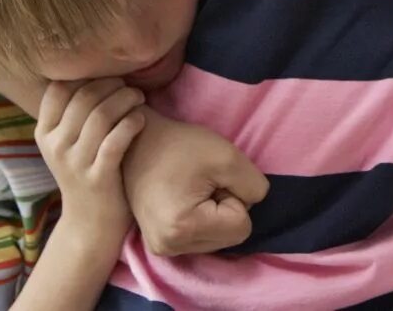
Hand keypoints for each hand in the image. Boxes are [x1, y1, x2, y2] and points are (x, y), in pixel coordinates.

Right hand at [35, 79, 145, 246]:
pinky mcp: (97, 177)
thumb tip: (98, 71)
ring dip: (127, 100)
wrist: (90, 223)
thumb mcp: (69, 142)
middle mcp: (55, 145)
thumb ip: (75, 112)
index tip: (109, 78)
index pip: (59, 88)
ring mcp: (74, 162)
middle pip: (85, 96)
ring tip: (139, 99)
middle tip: (131, 87)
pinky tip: (141, 119)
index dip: (88, 76)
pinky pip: (115, 140)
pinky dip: (131, 123)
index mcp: (44, 132)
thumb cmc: (87, 171)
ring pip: (101, 115)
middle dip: (114, 84)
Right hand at [121, 111, 269, 255]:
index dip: (235, 198)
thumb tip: (256, 203)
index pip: (242, 227)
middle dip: (226, 207)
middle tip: (203, 182)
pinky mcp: (159, 243)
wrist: (137, 144)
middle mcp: (169, 247)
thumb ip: (254, 185)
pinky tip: (184, 199)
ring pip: (218, 239)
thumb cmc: (181, 146)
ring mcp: (161, 248)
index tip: (212, 179)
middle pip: (230, 236)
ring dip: (214, 213)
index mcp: (183, 229)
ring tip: (191, 189)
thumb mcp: (228, 156)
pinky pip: (201, 238)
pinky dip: (202, 219)